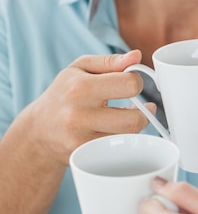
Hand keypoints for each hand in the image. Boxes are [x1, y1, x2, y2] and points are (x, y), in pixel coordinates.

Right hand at [28, 50, 152, 165]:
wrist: (39, 130)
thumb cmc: (64, 93)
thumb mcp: (81, 68)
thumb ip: (110, 61)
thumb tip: (137, 56)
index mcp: (80, 87)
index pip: (129, 85)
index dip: (137, 81)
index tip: (132, 83)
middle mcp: (79, 116)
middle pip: (133, 119)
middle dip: (143, 111)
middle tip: (138, 105)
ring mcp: (81, 140)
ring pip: (128, 138)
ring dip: (135, 126)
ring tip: (129, 116)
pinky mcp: (84, 157)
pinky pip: (117, 150)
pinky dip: (123, 140)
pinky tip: (117, 130)